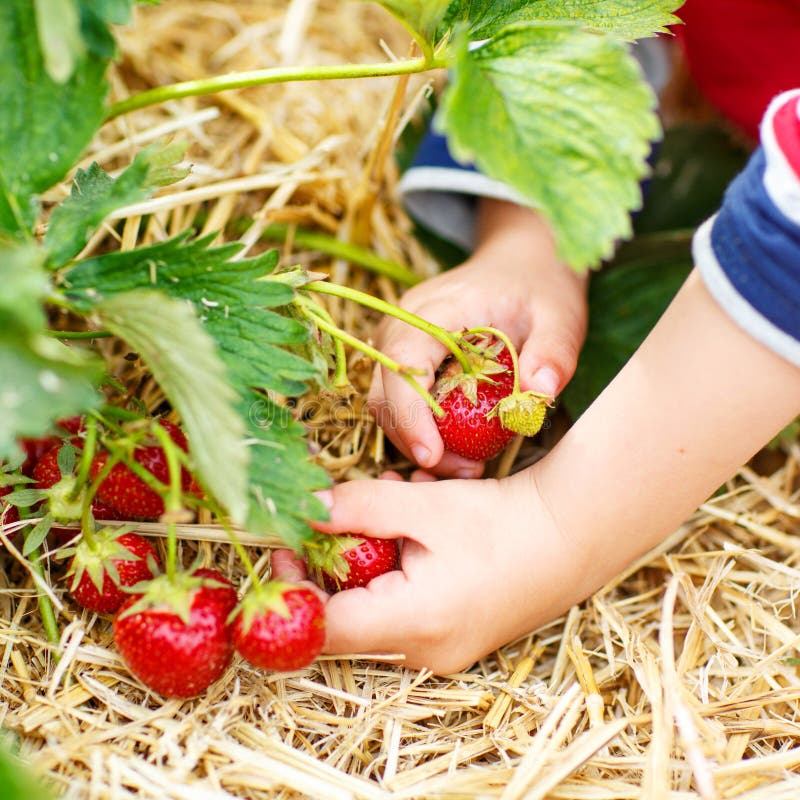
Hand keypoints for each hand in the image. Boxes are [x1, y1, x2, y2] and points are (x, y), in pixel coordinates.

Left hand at [272, 469, 593, 673]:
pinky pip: (401, 607)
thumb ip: (357, 508)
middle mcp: (422, 653)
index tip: (286, 542)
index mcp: (413, 626)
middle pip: (345, 617)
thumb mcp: (423, 506)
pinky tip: (418, 522)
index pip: (322, 629)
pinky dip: (396, 566)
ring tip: (396, 501)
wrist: (575, 534)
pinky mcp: (451, 638)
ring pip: (374, 607)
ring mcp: (439, 651)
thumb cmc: (504, 521)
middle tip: (348, 510)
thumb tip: (305, 510)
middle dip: (337, 559)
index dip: (291, 587)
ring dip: (370, 554)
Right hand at [370, 198, 587, 475]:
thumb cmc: (541, 286)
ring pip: (387, 402)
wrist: (522, 262)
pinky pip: (401, 400)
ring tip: (468, 465)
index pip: (403, 362)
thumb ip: (554, 352)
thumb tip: (540, 392)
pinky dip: (423, 430)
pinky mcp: (408, 356)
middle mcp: (404, 323)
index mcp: (437, 308)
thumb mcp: (561, 315)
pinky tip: (460, 448)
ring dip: (417, 440)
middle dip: (415, 440)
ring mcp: (400, 340)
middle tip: (465, 471)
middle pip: (386, 391)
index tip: (432, 456)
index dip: (411, 413)